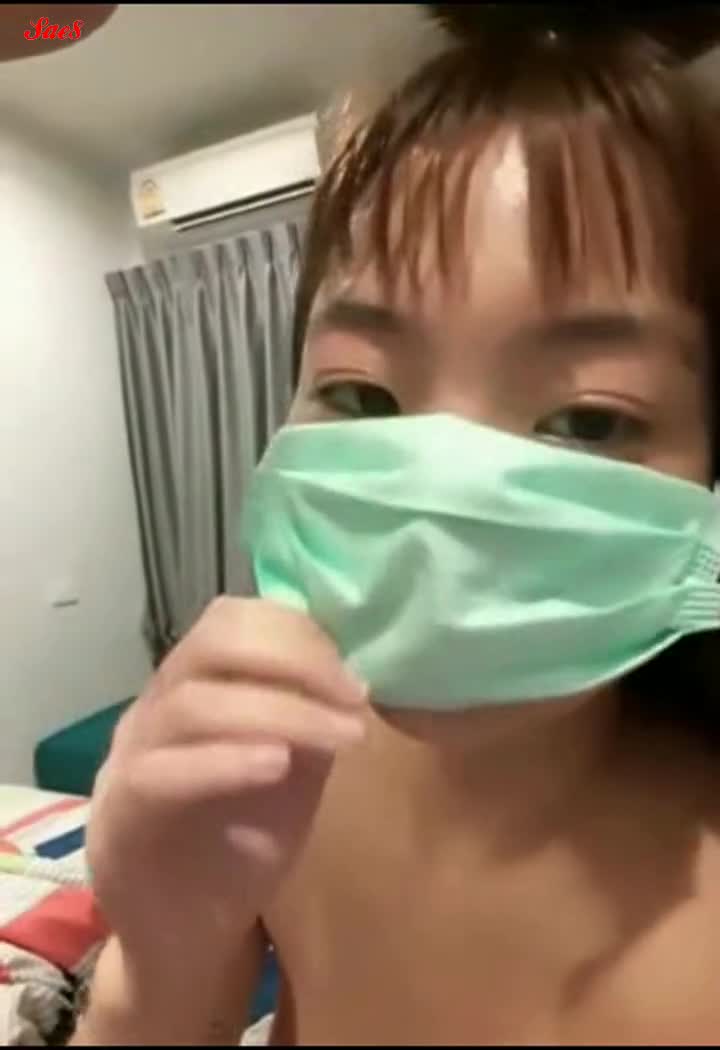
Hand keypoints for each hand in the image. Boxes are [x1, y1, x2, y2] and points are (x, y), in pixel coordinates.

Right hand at [87, 597, 366, 965]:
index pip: (235, 620)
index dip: (300, 635)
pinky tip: (278, 765)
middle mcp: (158, 704)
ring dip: (281, 712)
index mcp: (196, 683)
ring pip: (193, 703)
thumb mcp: (291, 769)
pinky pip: (163, 773)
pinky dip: (226, 761)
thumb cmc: (240, 840)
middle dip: (293, 658)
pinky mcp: (121, 814)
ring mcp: (131, 755)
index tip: (356, 678)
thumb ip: (310, 717)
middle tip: (352, 697)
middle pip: (212, 641)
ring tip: (341, 736)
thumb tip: (354, 677)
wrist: (186, 931)